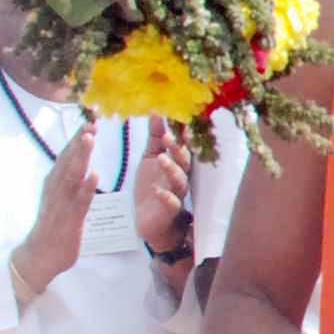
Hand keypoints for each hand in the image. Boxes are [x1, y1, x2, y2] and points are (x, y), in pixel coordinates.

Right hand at [8, 117, 101, 302]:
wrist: (38, 256)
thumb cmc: (53, 227)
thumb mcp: (62, 199)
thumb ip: (69, 182)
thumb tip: (79, 164)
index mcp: (55, 182)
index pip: (68, 154)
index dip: (79, 135)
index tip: (92, 116)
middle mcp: (55, 188)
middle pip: (69, 158)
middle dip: (80, 138)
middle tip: (92, 117)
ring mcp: (61, 203)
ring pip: (71, 175)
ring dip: (81, 156)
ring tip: (90, 136)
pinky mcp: (69, 220)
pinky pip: (79, 202)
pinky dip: (86, 189)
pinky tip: (94, 176)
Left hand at [134, 124, 194, 260]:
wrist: (149, 221)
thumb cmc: (152, 187)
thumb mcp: (151, 159)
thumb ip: (155, 138)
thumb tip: (156, 111)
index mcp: (177, 164)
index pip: (182, 146)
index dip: (182, 134)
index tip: (180, 119)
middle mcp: (181, 177)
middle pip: (184, 162)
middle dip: (178, 149)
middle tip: (168, 137)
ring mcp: (177, 194)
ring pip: (179, 180)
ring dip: (172, 169)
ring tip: (161, 158)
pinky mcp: (169, 211)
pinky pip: (170, 203)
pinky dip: (164, 196)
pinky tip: (156, 189)